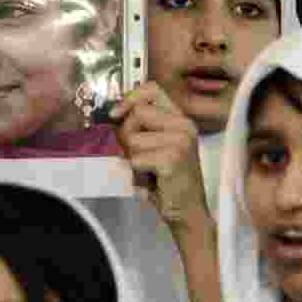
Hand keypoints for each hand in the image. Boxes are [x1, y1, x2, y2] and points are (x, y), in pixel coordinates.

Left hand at [110, 82, 210, 231]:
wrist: (188, 211)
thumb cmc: (169, 181)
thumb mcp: (157, 147)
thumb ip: (142, 128)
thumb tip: (114, 115)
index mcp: (181, 119)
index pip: (152, 89)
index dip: (130, 98)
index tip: (116, 113)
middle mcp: (184, 126)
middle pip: (137, 113)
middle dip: (127, 135)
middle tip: (136, 156)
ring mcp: (181, 141)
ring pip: (133, 138)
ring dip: (132, 157)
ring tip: (147, 170)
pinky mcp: (173, 159)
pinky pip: (136, 159)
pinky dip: (137, 173)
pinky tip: (151, 180)